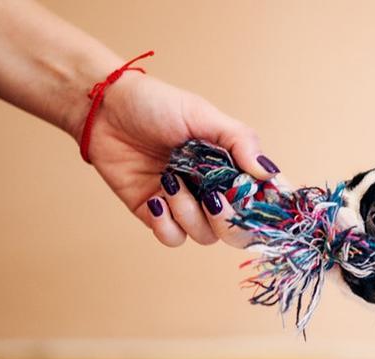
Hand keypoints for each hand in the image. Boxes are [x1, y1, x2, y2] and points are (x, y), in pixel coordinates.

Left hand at [80, 73, 280, 247]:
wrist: (104, 108)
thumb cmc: (156, 105)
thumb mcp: (205, 115)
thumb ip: (240, 142)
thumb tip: (270, 172)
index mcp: (232, 167)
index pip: (262, 199)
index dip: (266, 209)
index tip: (260, 203)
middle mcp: (213, 190)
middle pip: (239, 231)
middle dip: (229, 222)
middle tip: (214, 199)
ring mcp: (185, 204)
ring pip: (205, 236)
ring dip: (189, 213)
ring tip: (171, 181)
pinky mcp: (156, 214)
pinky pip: (172, 237)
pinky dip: (166, 223)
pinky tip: (156, 197)